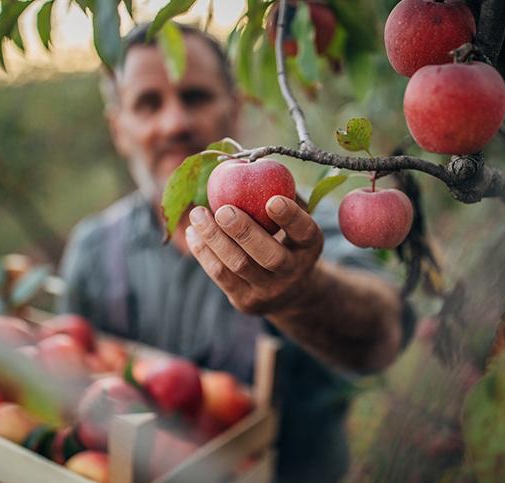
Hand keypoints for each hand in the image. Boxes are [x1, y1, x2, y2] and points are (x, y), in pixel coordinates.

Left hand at [185, 195, 322, 314]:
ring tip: (197, 214)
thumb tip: (251, 159)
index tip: (273, 200)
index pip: (304, 232)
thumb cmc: (286, 238)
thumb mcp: (292, 218)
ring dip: (214, 238)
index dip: (290, 217)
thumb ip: (280, 192)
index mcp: (310, 246)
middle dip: (244, 232)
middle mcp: (294, 271)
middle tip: (223, 210)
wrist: (287, 290)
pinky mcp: (246, 301)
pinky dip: (203, 252)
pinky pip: (220, 275)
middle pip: (269, 256)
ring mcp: (270, 290)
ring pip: (239, 265)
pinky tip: (194, 232)